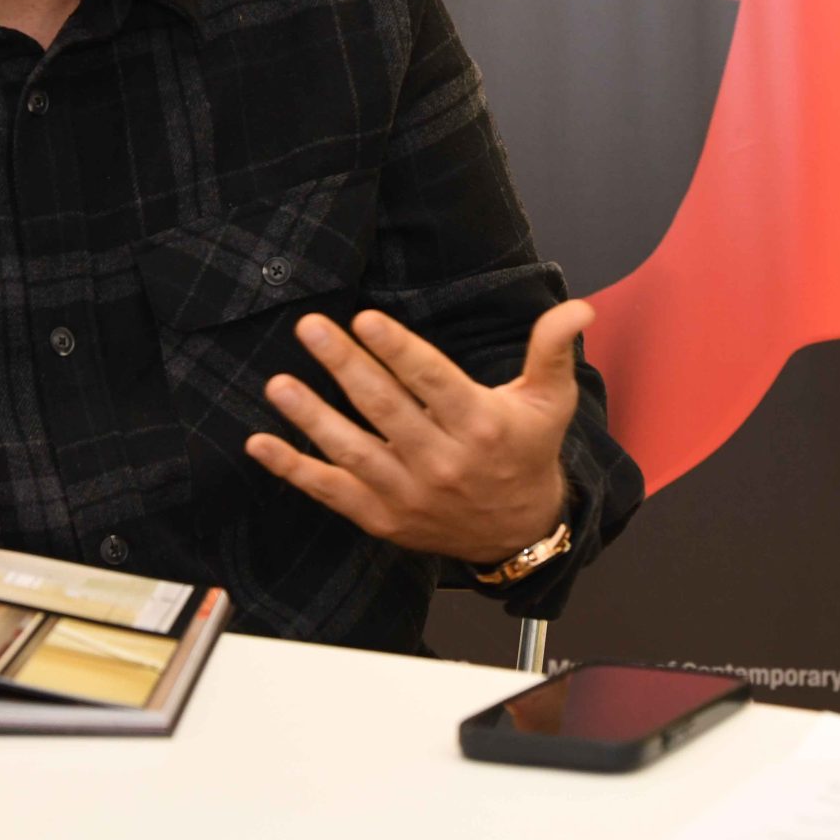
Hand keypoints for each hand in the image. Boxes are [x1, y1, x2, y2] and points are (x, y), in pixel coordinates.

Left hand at [245, 300, 588, 563]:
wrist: (519, 532)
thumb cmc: (527, 453)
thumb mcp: (549, 400)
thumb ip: (552, 349)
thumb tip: (578, 307)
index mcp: (481, 426)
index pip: (432, 382)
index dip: (397, 350)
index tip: (366, 319)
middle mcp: (442, 462)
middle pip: (385, 408)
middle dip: (344, 365)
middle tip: (311, 328)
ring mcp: (408, 493)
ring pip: (352, 451)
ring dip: (311, 416)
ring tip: (278, 383)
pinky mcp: (382, 517)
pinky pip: (331, 492)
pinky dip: (293, 470)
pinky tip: (261, 444)